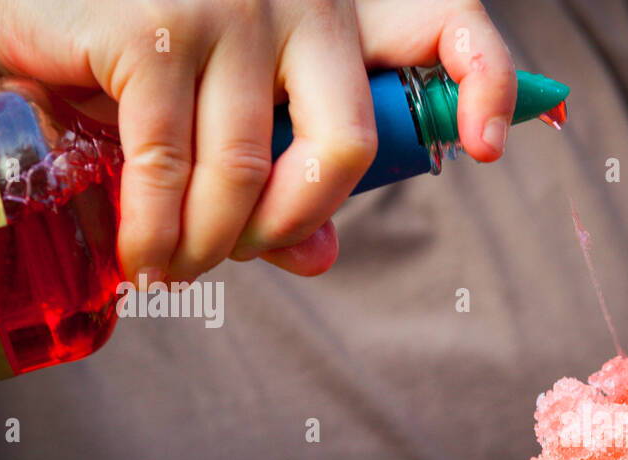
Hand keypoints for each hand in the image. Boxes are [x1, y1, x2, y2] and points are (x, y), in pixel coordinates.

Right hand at [0, 0, 515, 280]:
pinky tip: (142, 256)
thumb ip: (283, 169)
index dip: (489, 81)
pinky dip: (156, 231)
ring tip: (176, 267)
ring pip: (249, 173)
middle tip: (245, 251)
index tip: (493, 145)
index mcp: (337, 11)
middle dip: (296, 222)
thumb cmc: (134, 47)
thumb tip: (321, 256)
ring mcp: (229, 10)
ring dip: (211, 245)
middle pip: (347, 147)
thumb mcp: (228, 103)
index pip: (448, 23)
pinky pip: (171, 168)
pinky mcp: (153, 30)